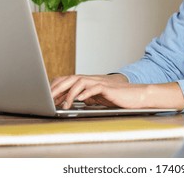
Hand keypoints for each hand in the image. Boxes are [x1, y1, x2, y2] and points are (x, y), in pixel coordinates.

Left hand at [50, 74, 183, 110]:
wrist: (137, 96)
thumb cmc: (119, 98)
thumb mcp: (99, 98)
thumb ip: (87, 96)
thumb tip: (75, 99)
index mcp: (88, 81)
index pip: (68, 80)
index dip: (56, 86)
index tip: (46, 95)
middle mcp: (92, 79)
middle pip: (70, 79)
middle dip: (56, 88)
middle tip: (47, 99)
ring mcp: (99, 82)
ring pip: (79, 82)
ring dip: (69, 94)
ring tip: (63, 105)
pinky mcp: (108, 88)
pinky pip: (94, 88)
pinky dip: (85, 94)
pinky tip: (79, 100)